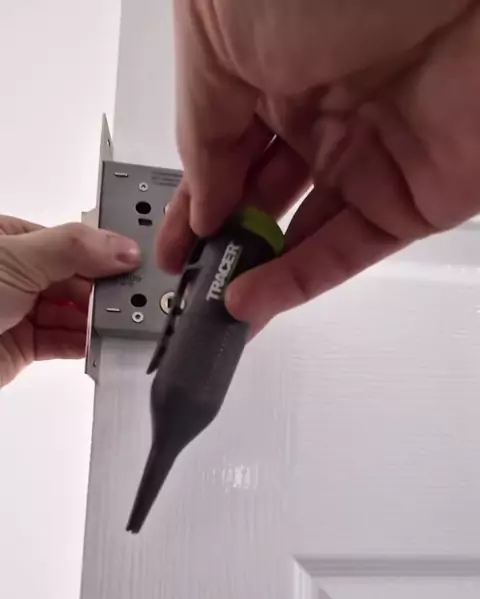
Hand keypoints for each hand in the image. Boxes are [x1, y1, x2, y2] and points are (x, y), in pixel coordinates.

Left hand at [0, 216, 139, 386]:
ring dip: (98, 319)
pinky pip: (65, 342)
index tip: (134, 265)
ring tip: (123, 323)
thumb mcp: (15, 257)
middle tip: (135, 299)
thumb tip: (121, 247)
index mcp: (12, 238)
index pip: (72, 243)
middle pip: (76, 279)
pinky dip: (87, 344)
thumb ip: (73, 249)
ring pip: (74, 312)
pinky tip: (102, 342)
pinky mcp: (23, 347)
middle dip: (105, 290)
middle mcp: (17, 273)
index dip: (103, 254)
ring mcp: (20, 311)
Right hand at [158, 0, 478, 331]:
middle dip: (220, 243)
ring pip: (300, 235)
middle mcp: (319, 108)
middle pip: (259, 198)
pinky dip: (296, 283)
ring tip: (210, 305)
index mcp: (267, 63)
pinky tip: (252, 301)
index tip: (172, 246)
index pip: (221, 153)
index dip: (193, 203)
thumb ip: (200, 128)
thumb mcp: (216, 34)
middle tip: (188, 280)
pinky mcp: (413, 197)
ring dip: (253, 274)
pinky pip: (348, 252)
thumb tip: (203, 200)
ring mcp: (367, 155)